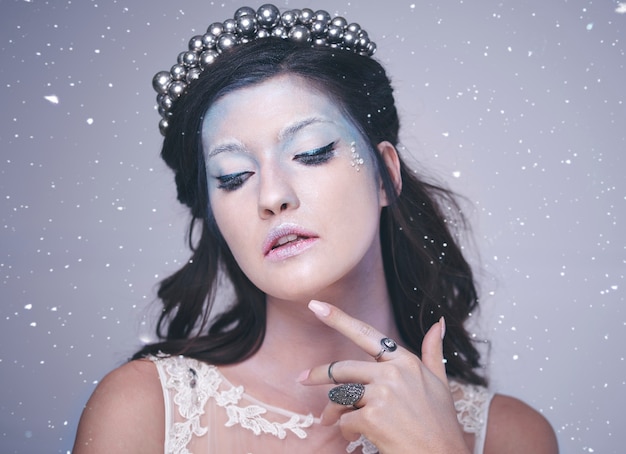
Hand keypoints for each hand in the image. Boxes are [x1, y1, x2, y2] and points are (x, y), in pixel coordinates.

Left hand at [299, 300, 469, 453]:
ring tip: (331, 422)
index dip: (339, 318)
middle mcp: (393, 373)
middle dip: (317, 374)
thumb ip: (433, 352)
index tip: (316, 306)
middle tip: (301, 378)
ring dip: (333, 412)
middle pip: (343, 368)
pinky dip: (346, 431)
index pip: (367, 334)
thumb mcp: (441, 383)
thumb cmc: (441, 425)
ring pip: (341, 396)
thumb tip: (439, 322)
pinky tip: (356, 438)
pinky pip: (345, 421)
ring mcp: (383, 394)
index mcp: (406, 362)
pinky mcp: (373, 417)